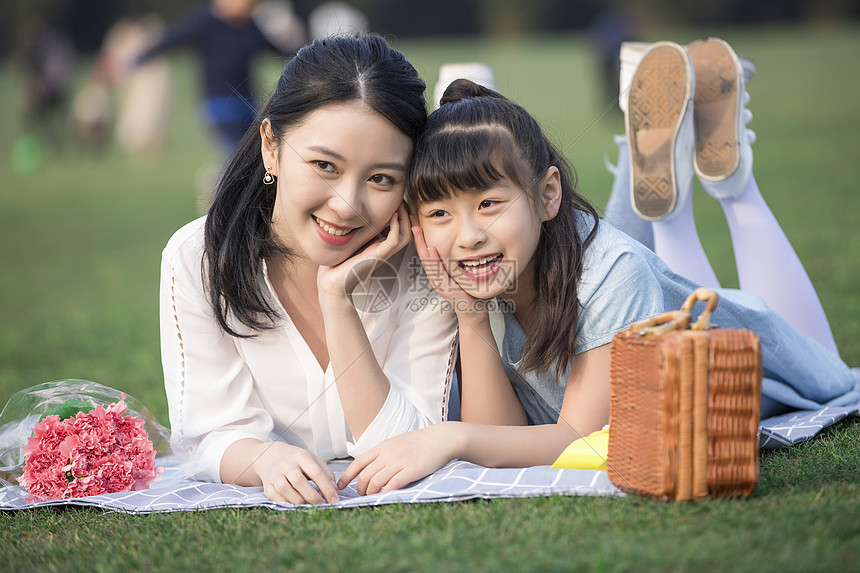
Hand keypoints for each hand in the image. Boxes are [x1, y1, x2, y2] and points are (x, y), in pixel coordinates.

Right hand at [250, 441, 339, 504]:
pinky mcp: (267, 487)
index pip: (316, 472)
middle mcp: (286, 465)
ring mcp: (275, 475)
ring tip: (310, 504)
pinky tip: (297, 504)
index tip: (334, 499)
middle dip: (313, 496)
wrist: (270, 456)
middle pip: (299, 482)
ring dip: (300, 502)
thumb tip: (334, 489)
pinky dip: (289, 504)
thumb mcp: (312, 459)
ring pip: (286, 491)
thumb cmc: (296, 460)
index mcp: (301, 456)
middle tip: (323, 504)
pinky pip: (278, 499)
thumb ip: (325, 472)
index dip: (327, 488)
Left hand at [317, 202, 411, 303]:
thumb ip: (359, 229)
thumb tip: (358, 212)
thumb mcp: (352, 240)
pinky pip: (394, 241)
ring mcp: (382, 254)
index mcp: (380, 246)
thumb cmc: (339, 263)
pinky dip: (396, 227)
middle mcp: (384, 250)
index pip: (401, 230)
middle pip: (408, 232)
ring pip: (405, 236)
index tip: (399, 201)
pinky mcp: (377, 257)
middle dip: (408, 215)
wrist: (333, 283)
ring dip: (405, 219)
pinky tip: (393, 216)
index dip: (404, 215)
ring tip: (400, 206)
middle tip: (402, 201)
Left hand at [337, 423, 458, 494]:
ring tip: (372, 497)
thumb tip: (371, 466)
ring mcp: (399, 462)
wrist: (441, 439)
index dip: (347, 475)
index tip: (340, 485)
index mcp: (383, 446)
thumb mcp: (397, 443)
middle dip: (360, 488)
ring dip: (371, 493)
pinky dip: (385, 494)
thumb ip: (384, 453)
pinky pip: (392, 485)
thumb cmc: (421, 443)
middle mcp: (387, 454)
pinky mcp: (411, 471)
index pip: (358, 462)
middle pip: (365, 475)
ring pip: (375, 482)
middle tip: (361, 495)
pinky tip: (385, 497)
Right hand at [411, 216, 484, 319]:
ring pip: (427, 260)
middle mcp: (434, 276)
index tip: (416, 219)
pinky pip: (438, 271)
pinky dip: (433, 259)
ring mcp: (438, 282)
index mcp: (437, 271)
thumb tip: (455, 244)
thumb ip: (454, 260)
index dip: (420, 235)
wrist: (473, 312)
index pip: (426, 250)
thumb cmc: (468, 291)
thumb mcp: (459, 272)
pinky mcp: (445, 288)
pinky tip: (431, 248)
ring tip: (416, 228)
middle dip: (416, 235)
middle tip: (410, 218)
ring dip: (421, 243)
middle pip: (422, 252)